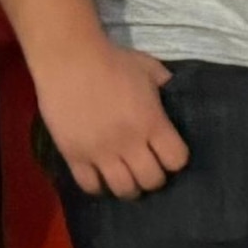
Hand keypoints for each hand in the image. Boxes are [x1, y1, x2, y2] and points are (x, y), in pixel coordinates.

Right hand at [36, 42, 189, 198]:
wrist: (69, 59)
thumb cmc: (112, 60)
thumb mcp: (149, 69)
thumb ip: (166, 86)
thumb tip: (177, 96)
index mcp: (152, 122)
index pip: (176, 160)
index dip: (175, 160)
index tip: (169, 154)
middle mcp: (129, 143)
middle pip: (152, 181)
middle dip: (153, 178)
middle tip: (147, 169)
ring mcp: (100, 152)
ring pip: (123, 189)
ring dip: (129, 187)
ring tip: (126, 179)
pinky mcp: (74, 155)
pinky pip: (90, 186)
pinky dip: (98, 186)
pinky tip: (100, 178)